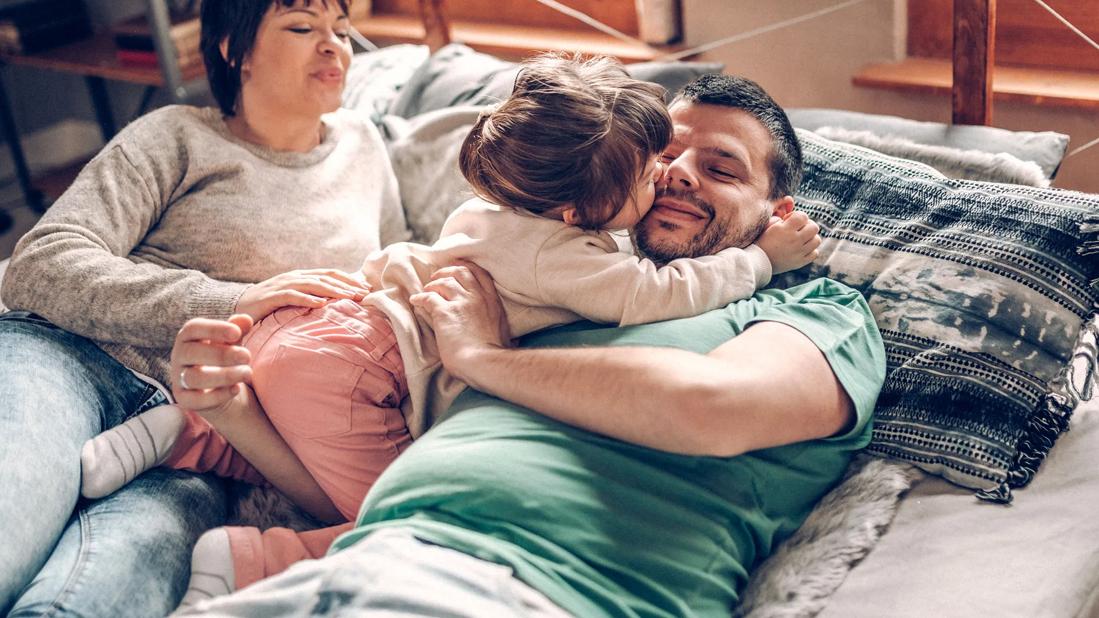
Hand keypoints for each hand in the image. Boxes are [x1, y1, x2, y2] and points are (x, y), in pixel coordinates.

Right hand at [170, 314, 255, 418]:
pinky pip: (196, 400)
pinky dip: (218, 395)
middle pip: (191, 353)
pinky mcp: (185, 400)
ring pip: (194, 377)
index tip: (237, 333)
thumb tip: (246, 320)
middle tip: (247, 356)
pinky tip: (237, 389)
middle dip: (222, 354)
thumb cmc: (223, 358)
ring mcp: (179, 379)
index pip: (193, 328)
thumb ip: (237, 331)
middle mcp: (179, 356)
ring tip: (248, 373)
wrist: (218, 389)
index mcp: (188, 337)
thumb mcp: (231, 342)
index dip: (214, 329)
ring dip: (224, 375)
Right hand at [235, 269, 369, 321]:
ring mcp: (282, 285)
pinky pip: (292, 296)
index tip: (368, 288)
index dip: (350, 279)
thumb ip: (312, 298)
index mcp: (302, 277)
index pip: (330, 273)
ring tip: (350, 297)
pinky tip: (321, 304)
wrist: (238, 307)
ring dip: (333, 290)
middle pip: (326, 277)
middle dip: (347, 284)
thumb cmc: (269, 306)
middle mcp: (294, 277)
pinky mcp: (271, 297)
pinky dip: (307, 299)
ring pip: (313, 284)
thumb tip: (337, 305)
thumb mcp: (295, 300)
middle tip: (365, 293)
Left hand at [409, 260, 511, 385]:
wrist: (484, 363)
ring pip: (443, 282)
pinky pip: (428, 298)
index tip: (457, 266)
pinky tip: (415, 300)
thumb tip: (513, 338)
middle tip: (437, 276)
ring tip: (426, 290)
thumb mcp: (503, 334)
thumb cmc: (494, 355)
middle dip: (447, 271)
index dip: (467, 267)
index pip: (480, 274)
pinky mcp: (445, 312)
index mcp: (492, 301)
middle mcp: (478, 297)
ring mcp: (461, 303)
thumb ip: (501, 328)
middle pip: (460, 272)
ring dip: (432, 284)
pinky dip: (420, 298)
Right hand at [756, 211, 821, 273]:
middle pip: (814, 227)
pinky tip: (801, 248)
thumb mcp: (767, 226)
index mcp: (785, 230)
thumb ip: (781, 219)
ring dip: (810, 237)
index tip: (789, 220)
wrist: (756, 262)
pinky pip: (815, 253)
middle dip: (807, 225)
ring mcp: (799, 253)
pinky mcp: (800, 262)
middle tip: (798, 228)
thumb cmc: (760, 241)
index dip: (797, 215)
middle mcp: (795, 241)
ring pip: (817, 240)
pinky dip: (811, 250)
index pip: (803, 216)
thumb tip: (791, 218)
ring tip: (801, 238)